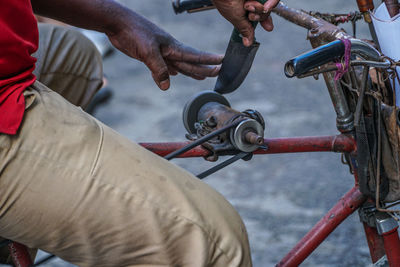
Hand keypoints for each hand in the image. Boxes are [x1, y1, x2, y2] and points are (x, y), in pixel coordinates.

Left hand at [107, 11, 222, 89]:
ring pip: (179, 64)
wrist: (118, 23)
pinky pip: (165, 65)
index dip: (209, 60)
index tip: (222, 62)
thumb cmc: (134, 32)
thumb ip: (159, 69)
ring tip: (201, 76)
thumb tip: (167, 86)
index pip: (195, 56)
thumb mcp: (147, 52)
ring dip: (190, 71)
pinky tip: (175, 74)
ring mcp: (160, 52)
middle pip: (190, 62)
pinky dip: (171, 71)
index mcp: (172, 47)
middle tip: (217, 72)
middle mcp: (169, 50)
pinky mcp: (150, 55)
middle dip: (204, 68)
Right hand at [212, 0, 279, 46]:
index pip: (260, 15)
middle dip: (259, 17)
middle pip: (266, 12)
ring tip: (249, 6)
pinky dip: (270, 3)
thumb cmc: (224, 0)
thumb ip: (245, 29)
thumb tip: (247, 43)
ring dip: (260, 10)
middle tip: (250, 15)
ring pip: (270, 6)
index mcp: (247, 7)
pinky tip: (262, 5)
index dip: (265, 22)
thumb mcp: (236, 18)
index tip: (269, 28)